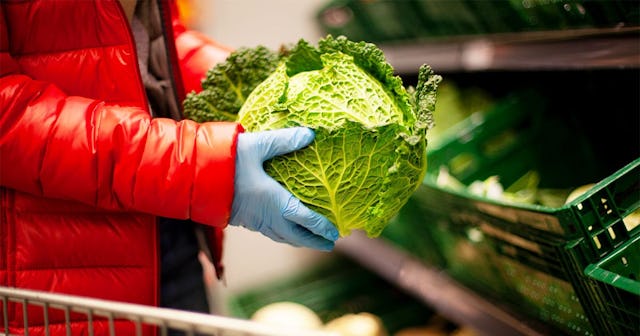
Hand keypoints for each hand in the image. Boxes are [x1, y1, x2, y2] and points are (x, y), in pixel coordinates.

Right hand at [230, 127, 338, 250]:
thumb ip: (284, 140)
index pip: (305, 219)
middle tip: (330, 244)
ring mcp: (255, 221)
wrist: (194, 178)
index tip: (335, 234)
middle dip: (314, 241)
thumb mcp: (257, 146)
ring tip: (312, 240)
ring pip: (282, 237)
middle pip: (296, 236)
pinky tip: (284, 229)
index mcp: (275, 202)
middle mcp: (267, 216)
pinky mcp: (244, 220)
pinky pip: (270, 233)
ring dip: (299, 240)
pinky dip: (284, 235)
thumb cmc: (226, 161)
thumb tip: (310, 134)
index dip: (322, 227)